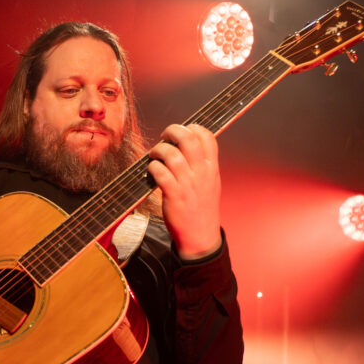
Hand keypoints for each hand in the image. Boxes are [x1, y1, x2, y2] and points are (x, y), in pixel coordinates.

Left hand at [147, 123, 222, 259]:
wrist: (200, 236)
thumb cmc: (202, 208)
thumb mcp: (211, 182)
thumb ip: (203, 164)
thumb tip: (189, 143)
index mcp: (211, 168)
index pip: (207, 137)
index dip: (193, 128)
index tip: (183, 131)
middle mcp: (201, 173)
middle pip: (188, 139)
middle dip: (173, 131)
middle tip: (165, 137)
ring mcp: (188, 184)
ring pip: (172, 155)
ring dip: (159, 150)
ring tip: (155, 155)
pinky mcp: (174, 196)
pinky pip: (161, 173)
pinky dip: (153, 167)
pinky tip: (152, 170)